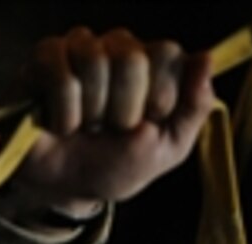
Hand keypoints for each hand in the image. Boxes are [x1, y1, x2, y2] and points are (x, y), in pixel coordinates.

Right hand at [0, 27, 214, 219]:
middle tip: (116, 129)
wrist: (69, 187)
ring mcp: (81, 48)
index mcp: (156, 67)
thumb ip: (195, 105)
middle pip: (132, 56)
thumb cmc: (121, 164)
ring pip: (94, 60)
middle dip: (126, 108)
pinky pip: (60, 75)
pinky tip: (64, 125)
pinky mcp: (44, 58)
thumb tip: (207, 58)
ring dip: (94, 112)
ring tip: (89, 128)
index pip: (169, 53)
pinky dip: (66, 113)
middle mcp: (120, 48)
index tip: (151, 123)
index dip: (161, 95)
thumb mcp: (170, 146)